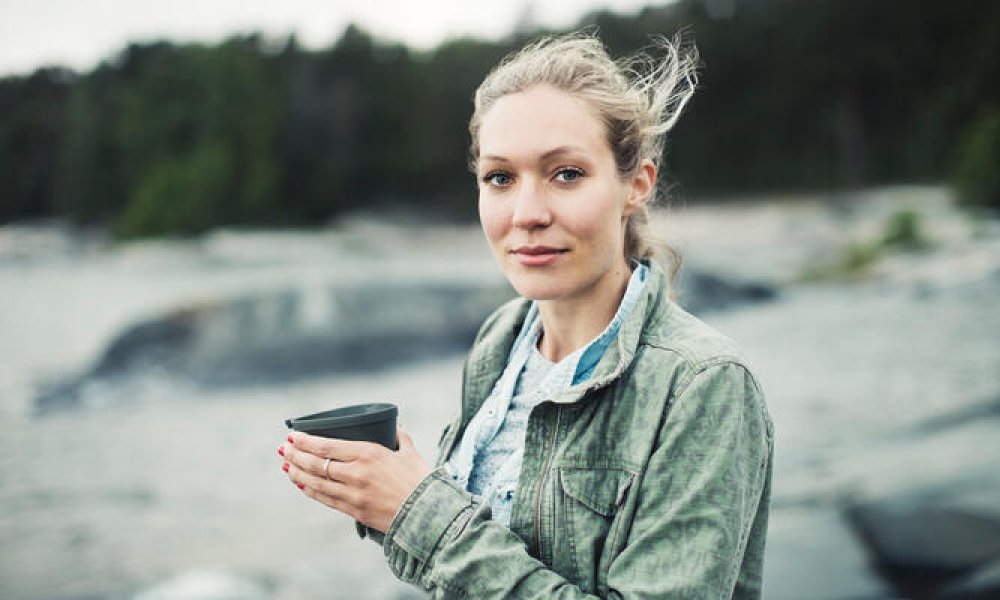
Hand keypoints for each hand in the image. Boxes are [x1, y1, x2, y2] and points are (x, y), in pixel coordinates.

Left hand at [278, 427, 431, 532]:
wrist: (428, 515)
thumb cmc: (422, 481)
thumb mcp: (411, 453)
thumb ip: (400, 438)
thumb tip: (395, 426)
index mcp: (368, 453)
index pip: (326, 446)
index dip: (305, 441)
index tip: (293, 436)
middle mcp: (356, 473)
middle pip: (316, 463)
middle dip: (295, 455)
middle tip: (283, 449)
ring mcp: (352, 494)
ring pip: (316, 482)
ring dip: (297, 473)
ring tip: (286, 465)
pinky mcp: (354, 511)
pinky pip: (325, 499)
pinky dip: (310, 491)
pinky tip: (301, 485)